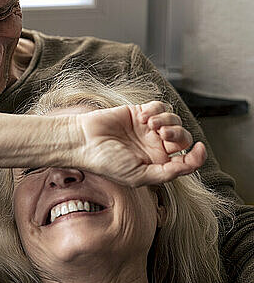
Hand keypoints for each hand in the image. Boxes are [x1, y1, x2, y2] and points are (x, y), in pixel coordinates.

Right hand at [78, 101, 205, 186]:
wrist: (84, 141)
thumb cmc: (106, 163)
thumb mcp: (139, 176)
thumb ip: (167, 173)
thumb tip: (190, 163)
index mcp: (156, 165)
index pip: (186, 160)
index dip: (198, 155)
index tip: (199, 148)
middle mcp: (154, 147)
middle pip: (183, 137)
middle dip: (177, 134)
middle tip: (162, 134)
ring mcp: (147, 129)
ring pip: (174, 120)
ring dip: (167, 120)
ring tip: (149, 124)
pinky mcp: (139, 112)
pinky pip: (160, 107)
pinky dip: (156, 109)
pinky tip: (142, 116)